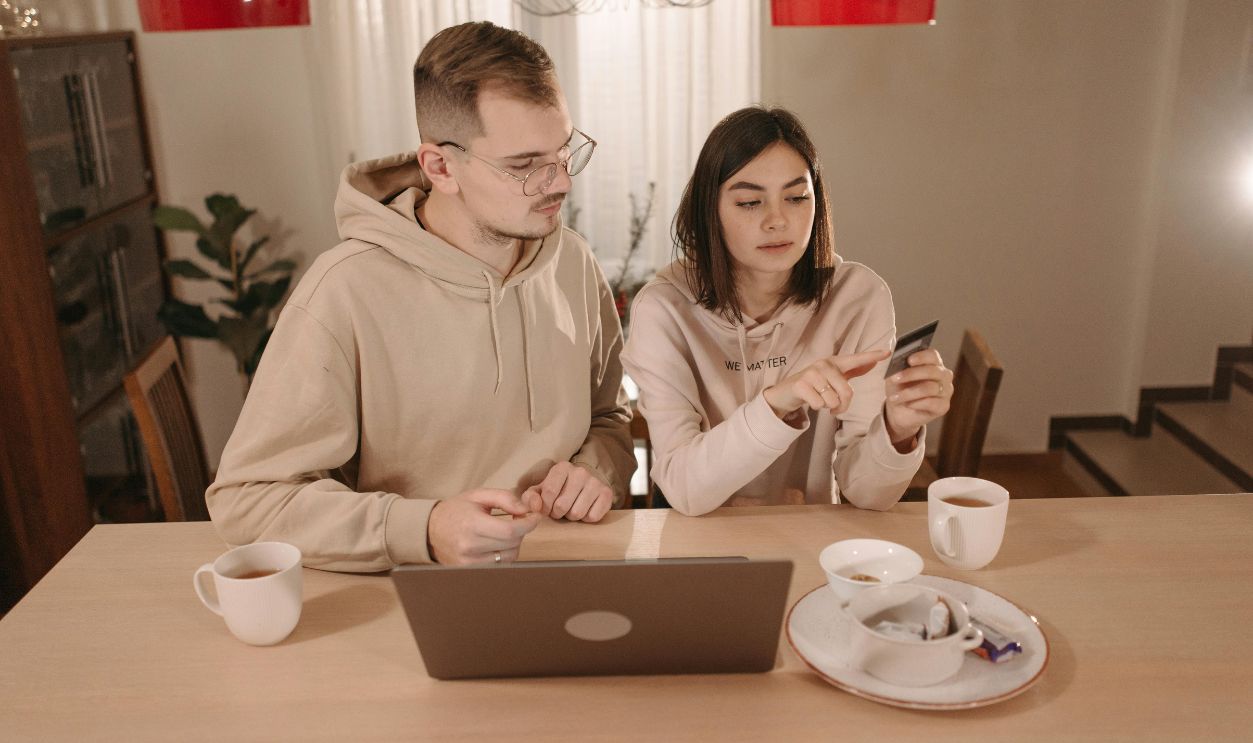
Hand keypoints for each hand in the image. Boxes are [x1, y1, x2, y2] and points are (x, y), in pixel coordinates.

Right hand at [427, 488, 540, 564]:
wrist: (430, 529)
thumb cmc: (456, 510)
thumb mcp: (479, 495)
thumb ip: (505, 498)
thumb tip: (526, 510)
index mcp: (472, 524)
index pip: (510, 531)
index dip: (528, 524)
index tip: (534, 517)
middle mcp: (469, 546)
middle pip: (512, 543)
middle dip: (521, 531)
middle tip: (517, 521)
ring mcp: (468, 562)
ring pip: (509, 556)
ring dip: (514, 544)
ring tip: (503, 532)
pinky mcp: (469, 570)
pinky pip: (499, 565)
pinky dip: (504, 554)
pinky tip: (496, 543)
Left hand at [523, 462, 613, 522]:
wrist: (585, 485)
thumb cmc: (559, 490)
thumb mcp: (540, 491)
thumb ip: (530, 498)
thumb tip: (536, 507)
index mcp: (562, 468)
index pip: (549, 493)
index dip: (545, 507)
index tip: (547, 510)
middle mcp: (580, 472)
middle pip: (562, 505)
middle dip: (558, 513)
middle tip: (560, 510)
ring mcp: (595, 482)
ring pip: (577, 513)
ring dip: (572, 517)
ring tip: (572, 509)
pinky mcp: (607, 493)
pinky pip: (593, 517)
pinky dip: (587, 518)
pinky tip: (586, 510)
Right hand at [762, 349, 889, 420]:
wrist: (786, 392)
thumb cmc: (813, 385)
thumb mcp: (833, 377)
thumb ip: (853, 370)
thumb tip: (873, 363)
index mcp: (834, 363)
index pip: (856, 359)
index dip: (871, 356)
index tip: (887, 352)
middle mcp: (824, 365)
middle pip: (847, 392)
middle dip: (842, 406)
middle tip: (834, 408)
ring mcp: (811, 373)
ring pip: (832, 400)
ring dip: (827, 406)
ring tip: (819, 399)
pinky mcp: (801, 384)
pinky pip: (819, 404)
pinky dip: (816, 407)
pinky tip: (810, 400)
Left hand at [884, 348, 952, 446]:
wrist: (899, 410)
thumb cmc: (899, 388)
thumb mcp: (895, 375)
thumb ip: (897, 365)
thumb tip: (894, 358)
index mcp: (933, 363)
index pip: (933, 355)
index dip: (921, 357)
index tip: (909, 360)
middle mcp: (943, 375)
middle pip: (932, 371)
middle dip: (911, 374)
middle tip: (895, 379)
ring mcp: (946, 391)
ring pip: (930, 388)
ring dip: (909, 392)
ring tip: (895, 397)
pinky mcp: (944, 406)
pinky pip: (932, 402)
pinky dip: (917, 403)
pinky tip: (908, 404)